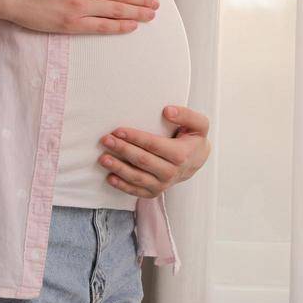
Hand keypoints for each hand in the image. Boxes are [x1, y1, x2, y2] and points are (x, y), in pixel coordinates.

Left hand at [97, 105, 211, 197]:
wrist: (197, 161)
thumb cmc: (194, 139)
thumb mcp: (199, 124)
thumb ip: (185, 114)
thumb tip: (167, 111)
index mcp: (181, 154)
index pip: (153, 145)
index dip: (135, 138)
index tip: (118, 131)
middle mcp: (172, 172)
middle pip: (142, 161)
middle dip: (122, 150)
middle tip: (106, 140)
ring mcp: (163, 184)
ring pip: (137, 178)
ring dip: (118, 168)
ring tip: (103, 158)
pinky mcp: (155, 192)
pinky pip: (136, 191)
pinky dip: (122, 185)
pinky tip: (110, 177)